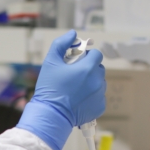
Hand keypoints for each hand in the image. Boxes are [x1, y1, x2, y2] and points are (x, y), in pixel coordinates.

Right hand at [16, 30, 105, 149]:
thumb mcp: (50, 62)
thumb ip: (61, 44)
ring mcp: (100, 95)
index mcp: (87, 68)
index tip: (78, 61)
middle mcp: (97, 81)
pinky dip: (92, 97)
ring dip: (91, 82)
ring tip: (76, 89)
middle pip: (99, 68)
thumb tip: (72, 34)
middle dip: (89, 69)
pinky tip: (79, 99)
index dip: (87, 56)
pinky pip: (99, 97)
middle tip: (75, 75)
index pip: (96, 54)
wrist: (51, 115)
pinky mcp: (100, 107)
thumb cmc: (49, 88)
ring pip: (100, 83)